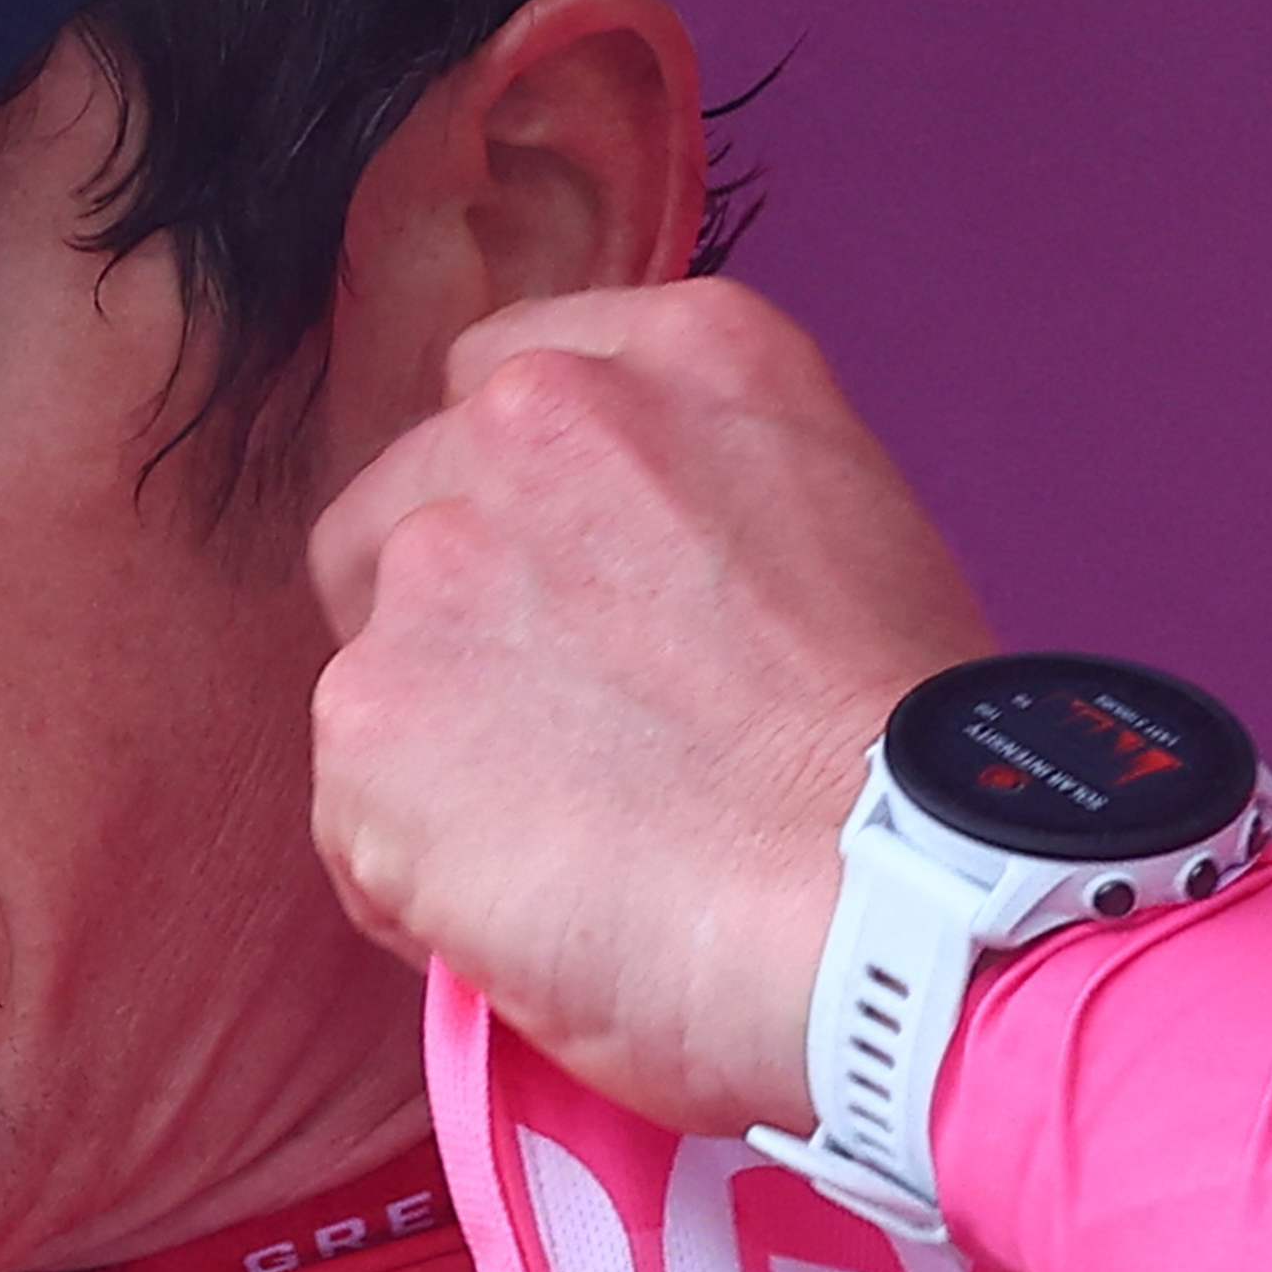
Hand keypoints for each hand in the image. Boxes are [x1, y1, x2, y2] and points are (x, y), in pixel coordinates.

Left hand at [305, 280, 990, 1140]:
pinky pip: (356, 810)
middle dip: (464, 621)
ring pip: (377, 659)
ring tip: (575, 849)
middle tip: (573, 742)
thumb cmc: (915, 771)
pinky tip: (537, 918)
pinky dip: (418, 877)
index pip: (509, 387)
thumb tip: (619, 596)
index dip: (530, 514)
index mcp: (677, 354)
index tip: (578, 606)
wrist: (899, 906)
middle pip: (408, 504)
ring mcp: (436, 562)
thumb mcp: (846, 532)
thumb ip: (698, 507)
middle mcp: (537, 417)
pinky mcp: (369, 712)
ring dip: (443, 751)